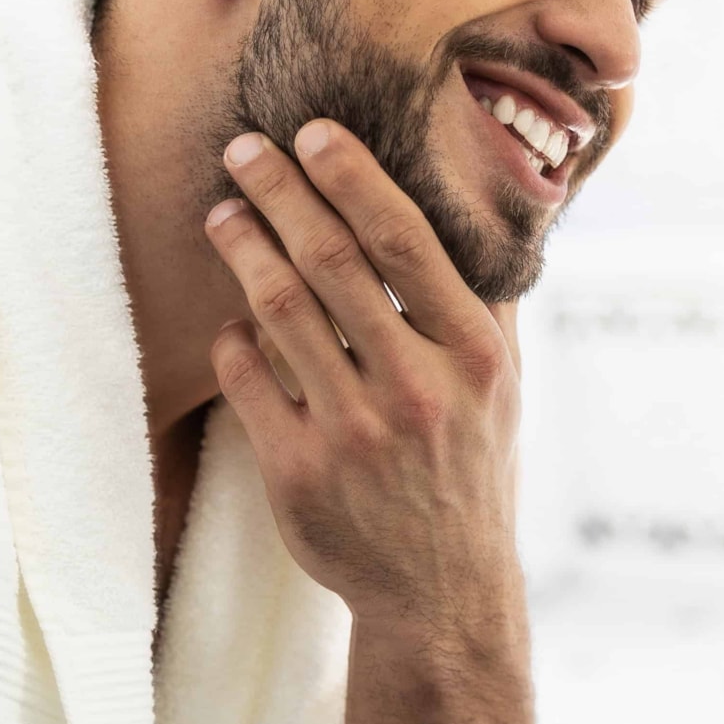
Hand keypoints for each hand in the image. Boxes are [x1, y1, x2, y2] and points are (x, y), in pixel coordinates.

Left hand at [204, 119, 521, 630]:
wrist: (440, 591)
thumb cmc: (469, 468)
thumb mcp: (502, 384)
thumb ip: (487, 299)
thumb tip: (485, 200)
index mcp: (472, 352)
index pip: (404, 240)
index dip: (351, 176)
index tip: (312, 132)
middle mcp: (416, 387)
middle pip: (331, 260)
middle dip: (279, 193)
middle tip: (243, 151)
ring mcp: (353, 431)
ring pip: (278, 310)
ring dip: (241, 248)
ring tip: (222, 215)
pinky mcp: (298, 471)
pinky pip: (247, 376)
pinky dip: (233, 336)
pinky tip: (234, 317)